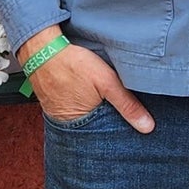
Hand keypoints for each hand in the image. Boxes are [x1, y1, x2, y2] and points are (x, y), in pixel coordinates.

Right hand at [19, 26, 153, 131]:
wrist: (40, 49)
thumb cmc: (72, 63)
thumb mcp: (106, 81)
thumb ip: (127, 104)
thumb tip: (148, 127)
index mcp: (82, 127)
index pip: (106, 139)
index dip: (118, 134)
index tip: (131, 133)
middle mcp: (68, 127)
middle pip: (95, 131)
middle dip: (107, 126)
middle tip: (117, 117)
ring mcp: (59, 116)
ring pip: (84, 121)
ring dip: (93, 115)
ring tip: (103, 106)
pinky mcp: (53, 104)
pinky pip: (72, 111)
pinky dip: (82, 106)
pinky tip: (87, 97)